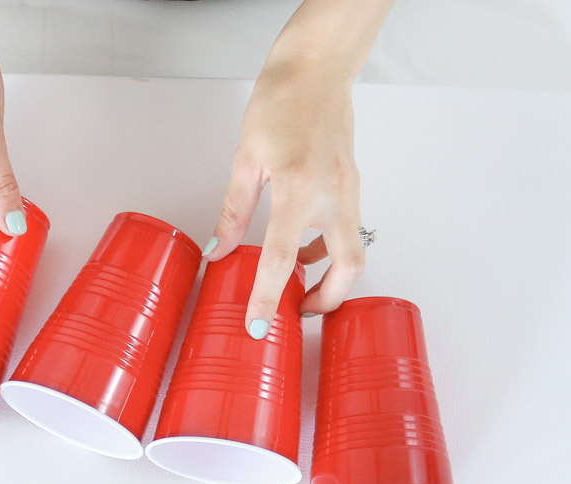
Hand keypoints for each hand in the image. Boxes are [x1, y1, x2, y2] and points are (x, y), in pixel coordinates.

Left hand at [201, 0, 391, 336]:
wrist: (317, 70)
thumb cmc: (282, 102)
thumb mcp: (246, 158)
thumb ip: (233, 211)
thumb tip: (217, 250)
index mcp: (298, 188)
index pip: (281, 258)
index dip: (268, 297)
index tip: (258, 326)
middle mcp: (332, 195)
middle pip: (347, 267)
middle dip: (327, 300)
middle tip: (299, 314)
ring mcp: (349, 191)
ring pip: (353, 251)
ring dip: (331, 277)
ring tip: (300, 289)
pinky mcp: (353, 187)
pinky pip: (348, 230)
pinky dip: (330, 250)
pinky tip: (304, 249)